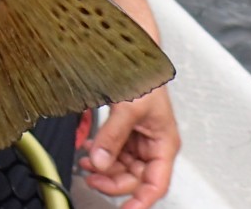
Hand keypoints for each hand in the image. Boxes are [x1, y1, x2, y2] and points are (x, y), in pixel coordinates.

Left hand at [78, 84, 179, 208]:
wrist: (134, 55)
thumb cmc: (145, 76)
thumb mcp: (129, 108)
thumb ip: (113, 136)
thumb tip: (101, 161)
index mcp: (164, 144)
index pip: (156, 184)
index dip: (141, 201)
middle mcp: (153, 145)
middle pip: (135, 179)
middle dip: (113, 182)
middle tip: (92, 178)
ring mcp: (139, 139)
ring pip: (122, 167)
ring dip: (104, 169)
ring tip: (86, 164)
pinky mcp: (126, 132)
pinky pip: (114, 152)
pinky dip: (101, 155)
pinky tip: (90, 152)